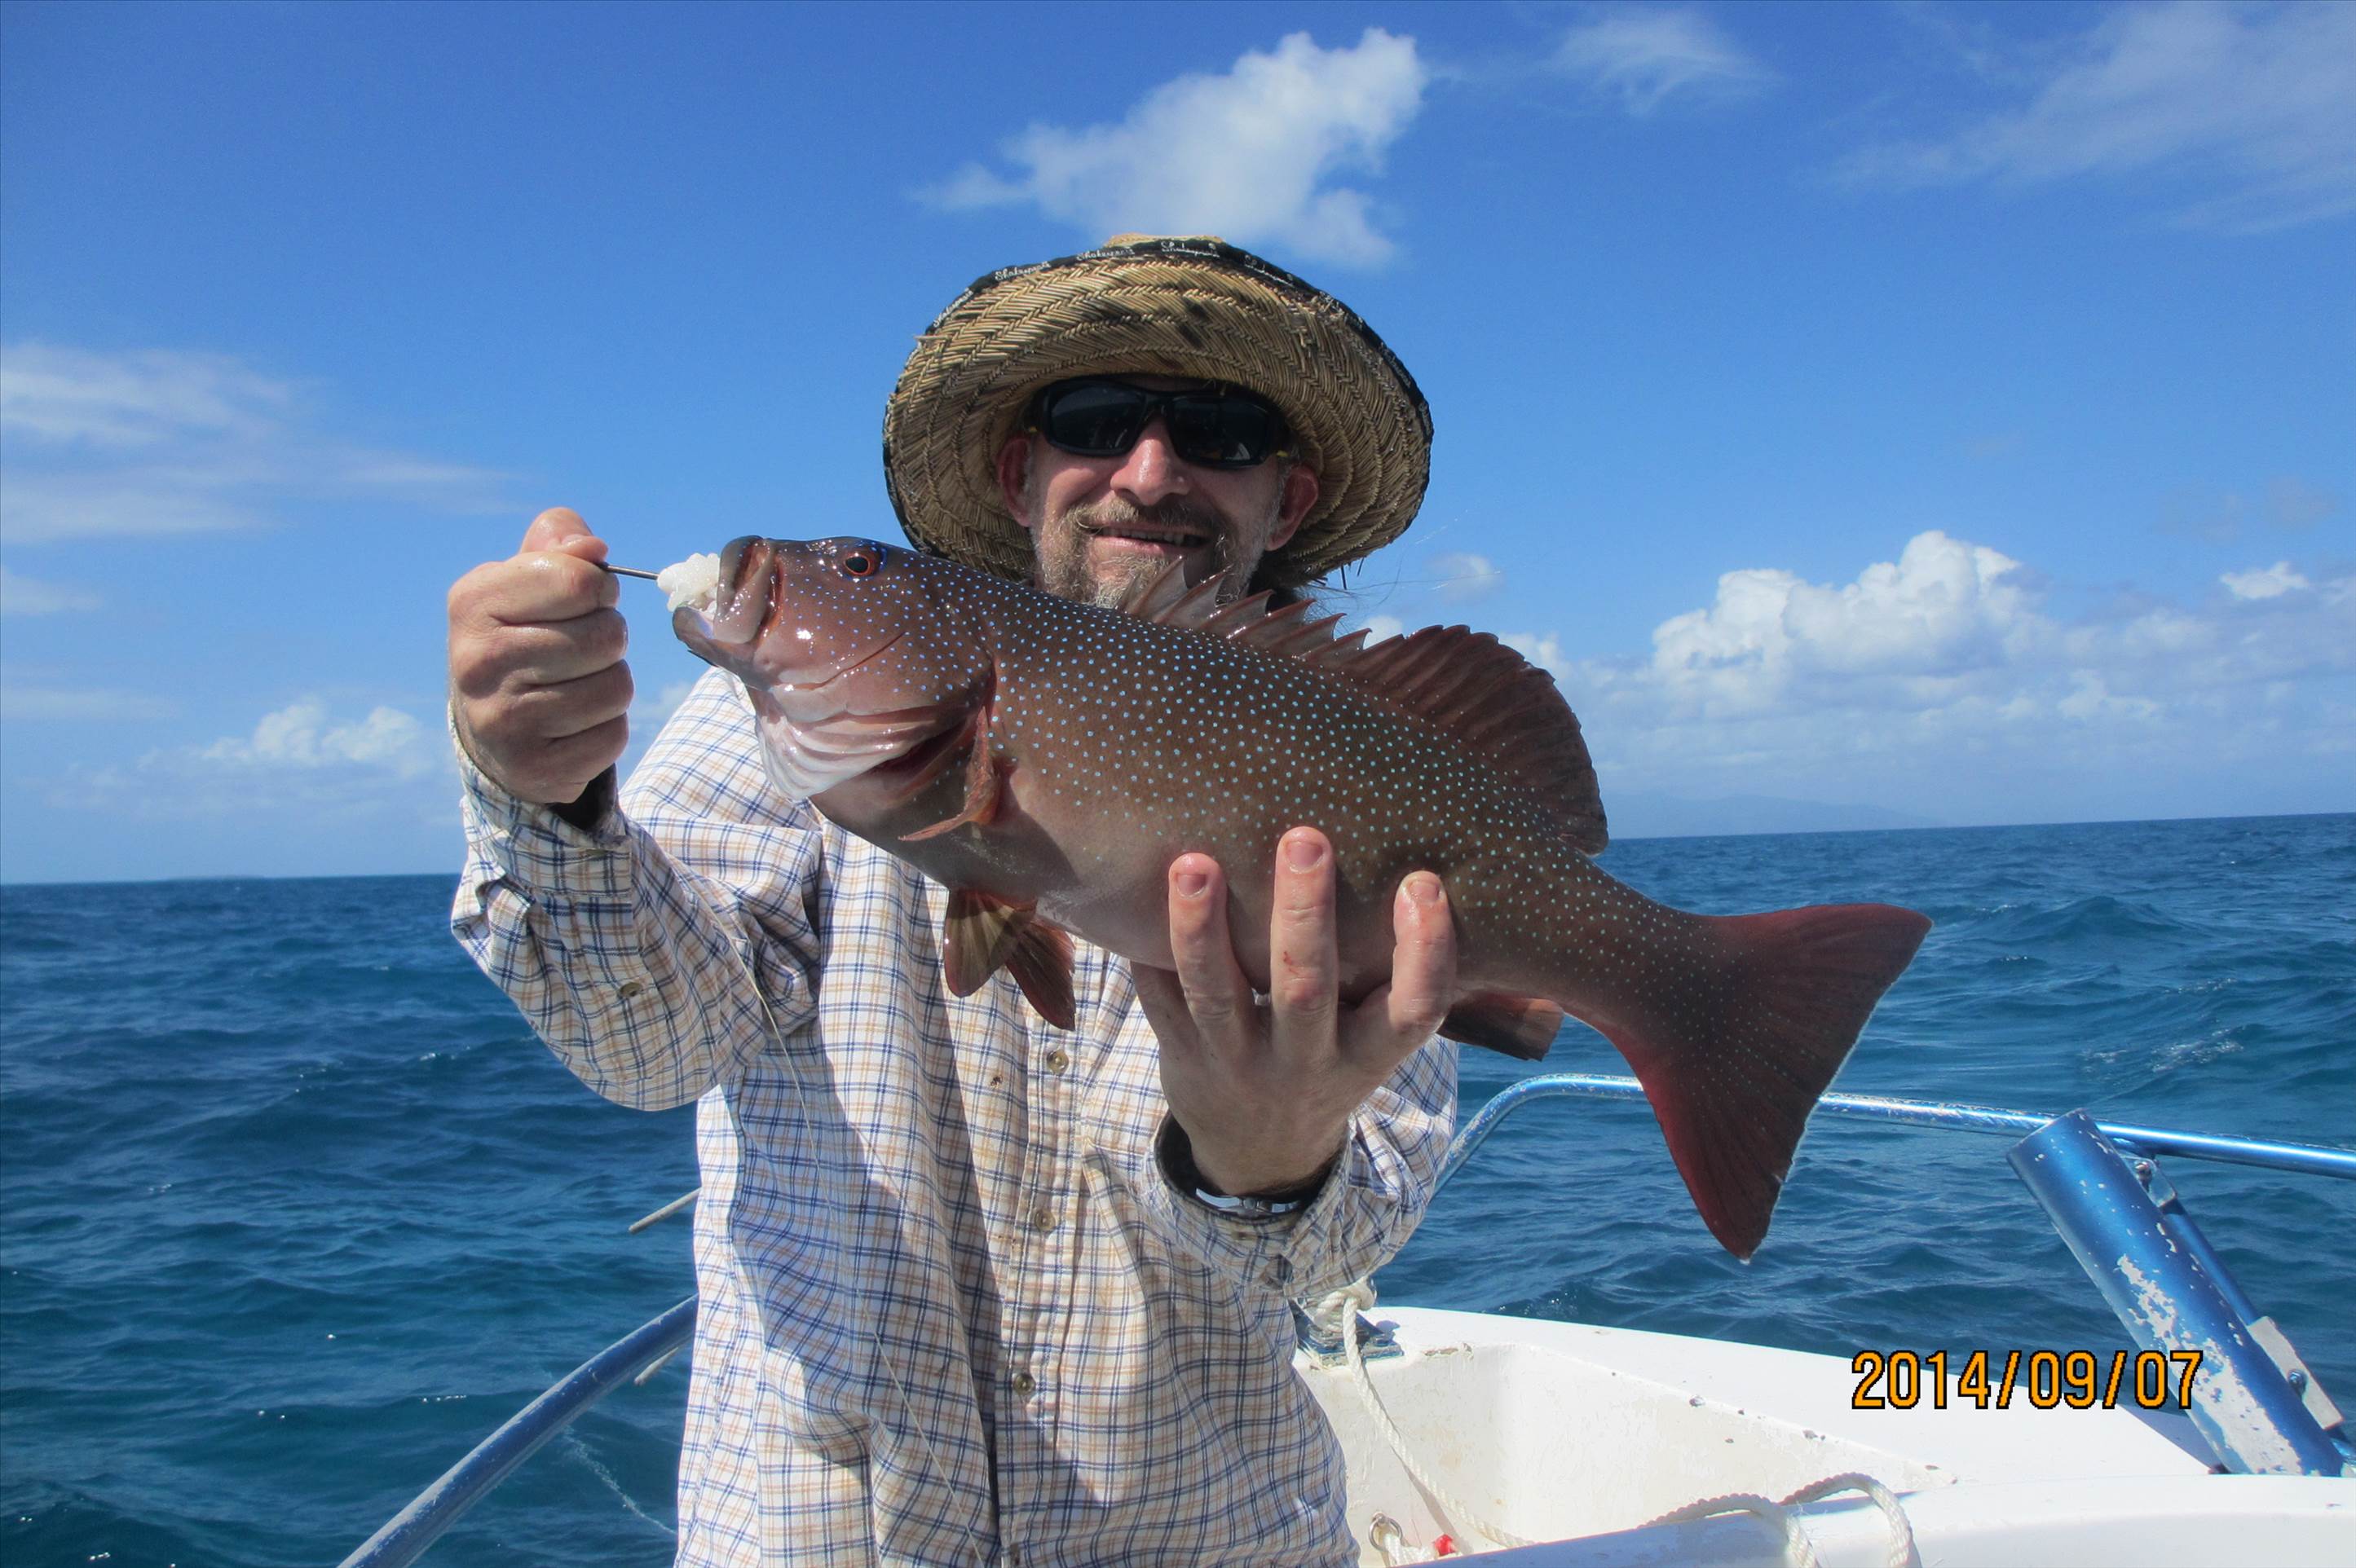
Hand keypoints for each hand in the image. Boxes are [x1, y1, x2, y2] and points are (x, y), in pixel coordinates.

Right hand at [448, 507, 632, 805]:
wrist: (490, 736)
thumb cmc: (521, 640)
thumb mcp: (523, 582)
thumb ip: (557, 545)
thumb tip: (591, 547)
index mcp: (473, 602)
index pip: (579, 580)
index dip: (600, 589)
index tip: (585, 600)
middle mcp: (477, 660)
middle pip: (607, 635)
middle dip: (608, 638)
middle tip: (579, 650)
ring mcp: (501, 719)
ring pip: (617, 686)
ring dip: (610, 684)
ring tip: (574, 686)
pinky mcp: (533, 766)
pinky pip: (613, 734)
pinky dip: (606, 727)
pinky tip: (572, 725)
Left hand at [1133, 827, 1456, 1196]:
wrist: (1259, 1154)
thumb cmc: (1330, 1062)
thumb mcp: (1370, 1042)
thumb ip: (1384, 977)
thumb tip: (1408, 856)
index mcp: (1365, 1057)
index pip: (1412, 1013)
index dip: (1425, 953)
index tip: (1423, 883)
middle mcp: (1304, 1064)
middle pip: (1303, 991)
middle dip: (1304, 913)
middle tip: (1305, 840)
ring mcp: (1236, 1064)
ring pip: (1216, 995)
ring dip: (1201, 927)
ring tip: (1194, 864)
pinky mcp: (1181, 1055)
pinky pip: (1159, 999)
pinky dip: (1147, 949)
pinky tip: (1139, 894)